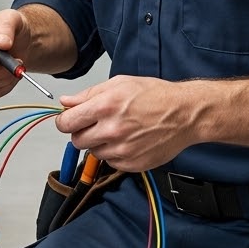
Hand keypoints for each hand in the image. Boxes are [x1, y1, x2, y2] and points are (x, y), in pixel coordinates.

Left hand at [55, 76, 198, 171]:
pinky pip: (110, 162)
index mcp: (105, 106)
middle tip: (96, 123)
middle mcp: (111, 130)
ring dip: (99, 143)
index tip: (68, 120)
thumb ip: (88, 94)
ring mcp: (122, 149)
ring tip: (117, 129)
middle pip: (76, 140)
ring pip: (92, 152)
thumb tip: (66, 102)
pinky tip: (127, 140)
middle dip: (82, 131)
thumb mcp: (119, 83)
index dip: (64, 121)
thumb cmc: (155, 95)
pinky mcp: (132, 164)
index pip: (66, 122)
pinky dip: (114, 153)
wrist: (184, 114)